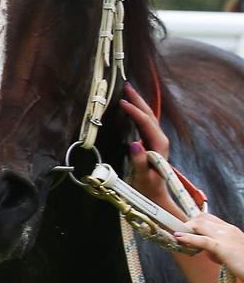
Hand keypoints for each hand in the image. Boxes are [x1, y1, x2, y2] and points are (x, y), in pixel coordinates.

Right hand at [119, 82, 180, 216]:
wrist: (155, 197)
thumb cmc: (148, 189)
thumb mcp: (142, 177)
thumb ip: (139, 161)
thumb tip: (134, 143)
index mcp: (159, 146)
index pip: (147, 123)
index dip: (135, 112)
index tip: (122, 102)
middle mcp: (160, 140)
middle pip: (150, 115)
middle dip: (138, 100)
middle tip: (126, 85)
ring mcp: (156, 141)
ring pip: (148, 117)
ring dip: (138, 104)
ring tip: (127, 92)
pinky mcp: (150, 143)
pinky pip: (144, 124)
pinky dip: (137, 113)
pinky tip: (130, 108)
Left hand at [176, 213, 243, 279]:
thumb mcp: (231, 254)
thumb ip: (219, 251)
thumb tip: (207, 252)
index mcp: (231, 230)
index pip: (208, 218)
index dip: (193, 222)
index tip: (183, 230)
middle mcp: (229, 230)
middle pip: (201, 218)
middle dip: (187, 224)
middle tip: (177, 233)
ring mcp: (227, 237)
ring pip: (200, 224)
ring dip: (185, 229)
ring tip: (175, 236)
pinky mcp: (224, 248)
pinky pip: (203, 240)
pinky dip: (188, 238)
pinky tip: (178, 237)